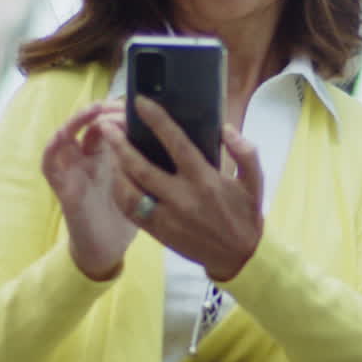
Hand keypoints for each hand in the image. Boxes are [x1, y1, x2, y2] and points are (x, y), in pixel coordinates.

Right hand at [40, 101, 135, 279]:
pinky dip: (53, 146)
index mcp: (108, 154)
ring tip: (93, 111)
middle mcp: (88, 157)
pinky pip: (49, 161)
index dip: (121, 112)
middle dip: (103, 111)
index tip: (139, 106)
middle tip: (118, 106)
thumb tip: (183, 143)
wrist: (107, 249)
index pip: (111, 123)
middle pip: (90, 123)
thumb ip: (151, 164)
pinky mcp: (61, 185)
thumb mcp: (142, 185)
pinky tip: (65, 136)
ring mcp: (73, 169)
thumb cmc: (126, 217)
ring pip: (66, 134)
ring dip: (77, 120)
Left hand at [110, 97, 263, 280]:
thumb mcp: (255, 181)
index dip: (157, 121)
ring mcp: (167, 217)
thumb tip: (226, 129)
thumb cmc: (245, 214)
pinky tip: (116, 177)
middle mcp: (182, 198)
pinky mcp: (159, 232)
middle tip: (106, 125)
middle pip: (141, 168)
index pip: (176, 144)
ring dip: (115, 168)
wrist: (239, 257)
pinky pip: (131, 211)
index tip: (140, 103)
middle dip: (120, 144)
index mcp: (205, 180)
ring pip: (130, 191)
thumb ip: (245, 152)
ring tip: (108, 149)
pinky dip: (120, 193)